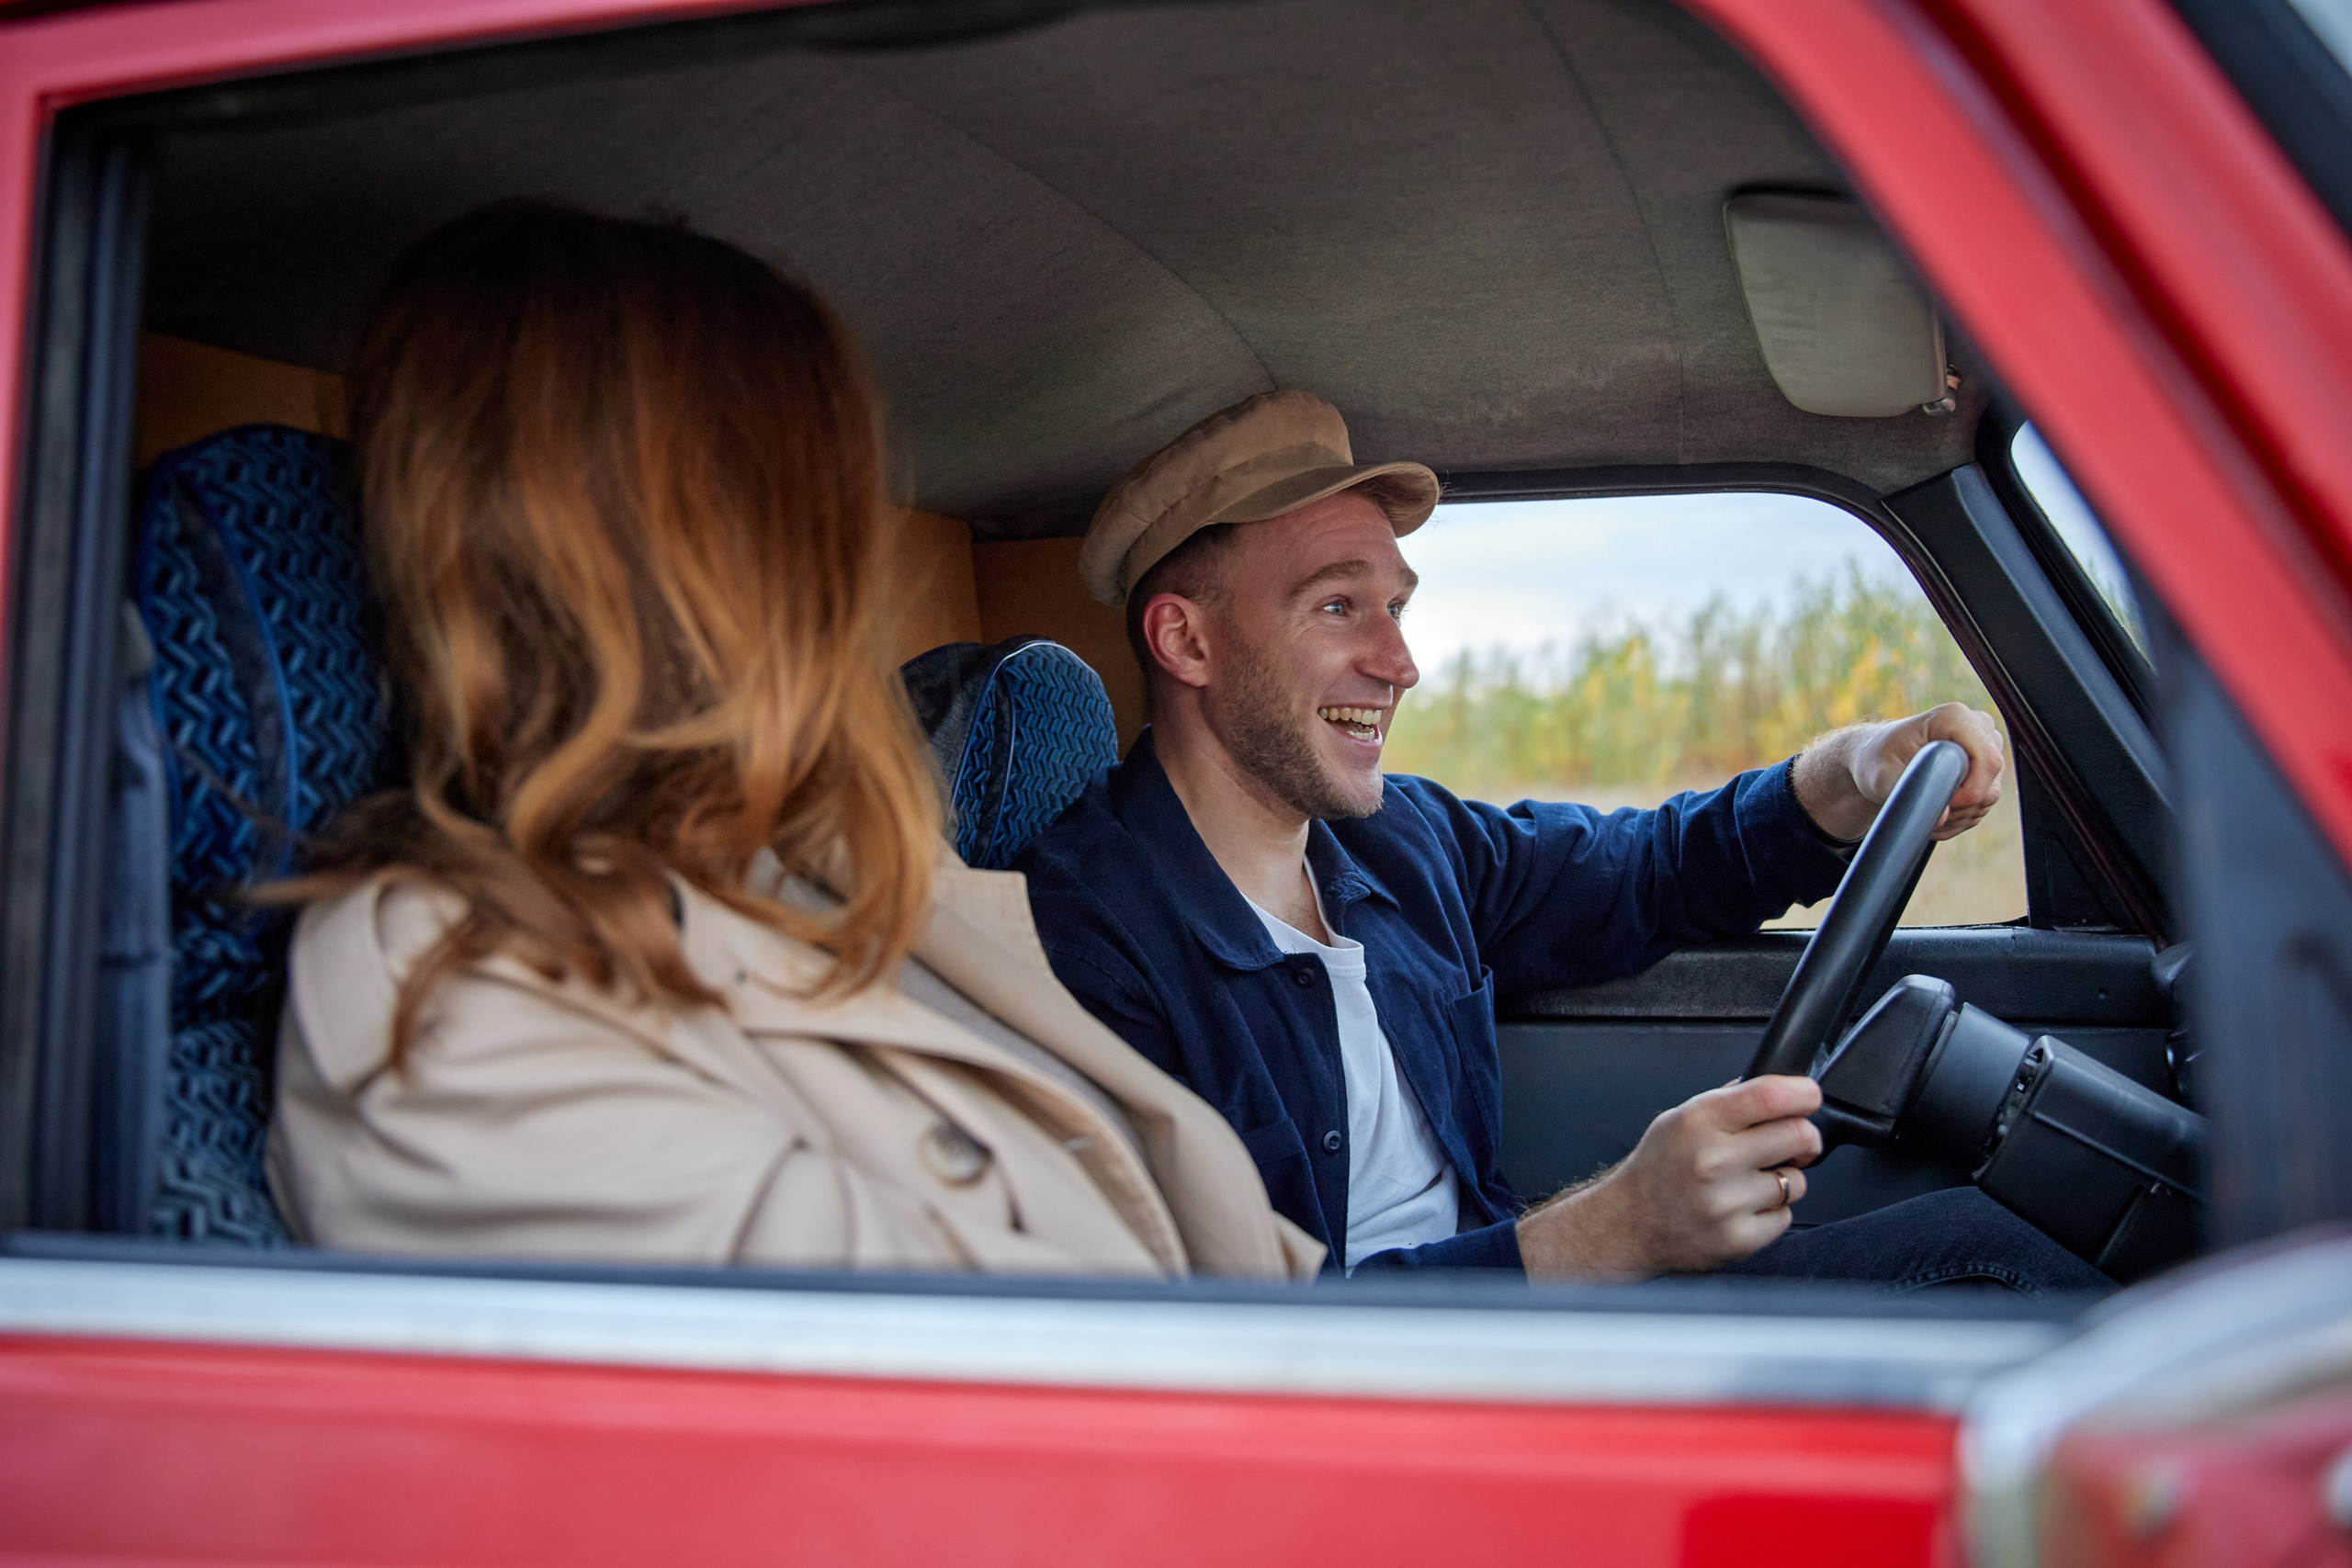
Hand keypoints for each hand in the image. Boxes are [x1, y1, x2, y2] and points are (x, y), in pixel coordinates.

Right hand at [1515, 1076, 1823, 1280]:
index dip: (1803, 1093)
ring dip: (1784, 1179)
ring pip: (1797, 1181)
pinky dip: (1771, 1212)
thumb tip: (1781, 1089)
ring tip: (1748, 1182)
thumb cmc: (1659, 1168)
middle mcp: (1713, 1160)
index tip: (1808, 1098)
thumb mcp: (1680, 1118)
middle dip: (1802, 1138)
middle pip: (1799, 1135)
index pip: (1772, 1096)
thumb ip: (1729, 1102)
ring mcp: (1727, 1203)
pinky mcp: (1738, 1239)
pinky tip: (1742, 1208)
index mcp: (1699, 1121)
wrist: (1629, 1224)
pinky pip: (1785, 1216)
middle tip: (1787, 1144)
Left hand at [1795, 702, 2005, 842]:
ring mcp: (1985, 745)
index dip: (1972, 791)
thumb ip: (1909, 794)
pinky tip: (1936, 814)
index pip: (1987, 760)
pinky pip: (1984, 801)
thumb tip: (1945, 816)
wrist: (1877, 759)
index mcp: (1953, 718)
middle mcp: (1976, 726)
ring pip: (1989, 794)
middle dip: (1962, 807)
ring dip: (1960, 815)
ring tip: (1927, 814)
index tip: (1944, 807)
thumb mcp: (1880, 777)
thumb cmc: (1876, 761)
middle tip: (1928, 814)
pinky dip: (1962, 815)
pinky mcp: (1985, 765)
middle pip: (1991, 780)